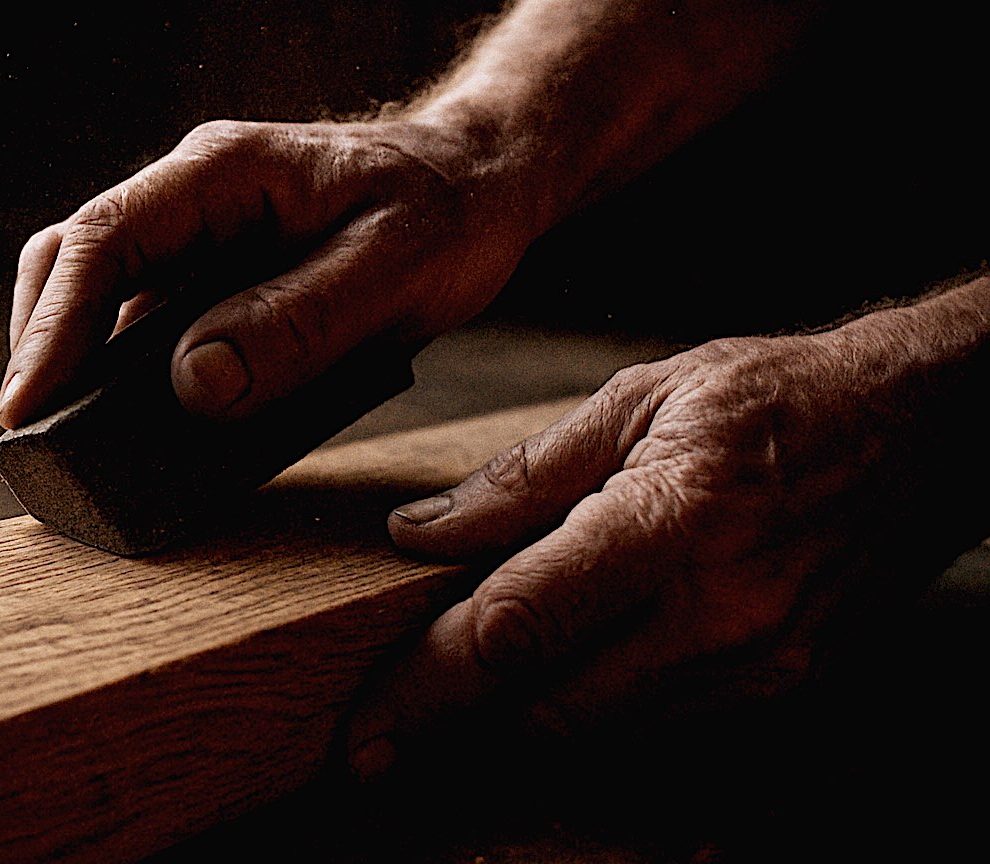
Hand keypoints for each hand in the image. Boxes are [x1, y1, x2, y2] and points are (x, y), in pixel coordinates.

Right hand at [0, 117, 543, 427]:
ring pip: (107, 296)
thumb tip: (198, 382)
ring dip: (82, 365)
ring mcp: (202, 239)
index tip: (27, 405)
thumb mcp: (393, 268)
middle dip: (43, 345)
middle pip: (75, 261)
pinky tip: (142, 430)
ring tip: (72, 443)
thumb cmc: (448, 212)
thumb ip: (298, 323)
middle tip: (35, 438)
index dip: (54, 326)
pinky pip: (155, 325)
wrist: (483, 184)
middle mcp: (194, 198)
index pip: (103, 239)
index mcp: (223, 172)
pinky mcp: (220, 279)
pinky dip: (134, 377)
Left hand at [347, 277, 989, 778]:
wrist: (930, 427)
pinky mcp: (785, 688)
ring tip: (449, 701)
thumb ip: (523, 476)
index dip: (427, 687)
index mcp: (675, 519)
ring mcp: (762, 665)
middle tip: (377, 735)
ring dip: (513, 722)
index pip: (522, 628)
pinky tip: (551, 681)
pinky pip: (655, 723)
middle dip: (451, 729)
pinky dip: (589, 707)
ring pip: (597, 727)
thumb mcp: (641, 397)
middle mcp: (723, 612)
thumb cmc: (783, 398)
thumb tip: (422, 531)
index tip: (364, 723)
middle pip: (549, 707)